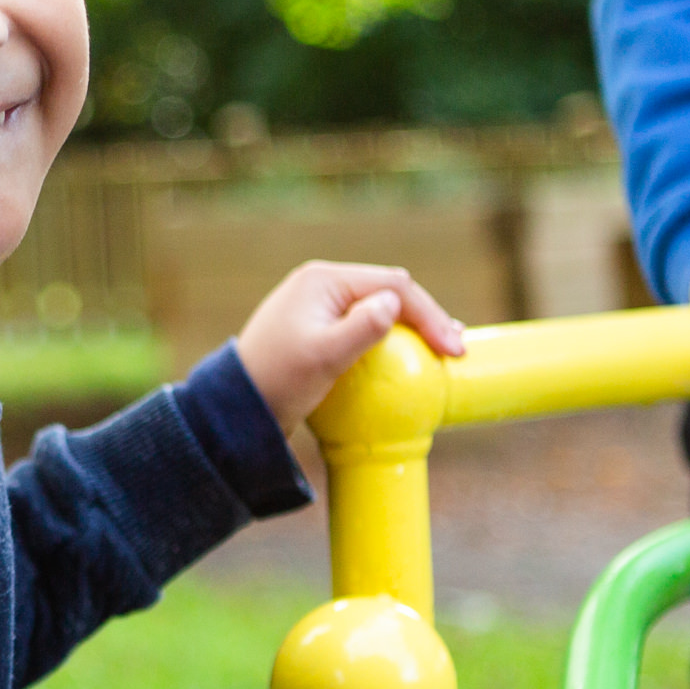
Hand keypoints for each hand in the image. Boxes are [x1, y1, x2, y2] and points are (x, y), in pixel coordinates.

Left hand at [233, 260, 468, 429]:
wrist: (234, 408)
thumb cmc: (277, 382)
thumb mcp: (323, 357)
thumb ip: (361, 329)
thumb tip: (393, 303)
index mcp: (323, 280)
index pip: (392, 286)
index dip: (429, 314)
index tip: (454, 349)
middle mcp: (321, 284)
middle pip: (389, 291)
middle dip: (425, 316)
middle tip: (455, 348)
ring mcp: (319, 306)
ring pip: (378, 308)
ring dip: (410, 327)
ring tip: (441, 350)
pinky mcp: (317, 329)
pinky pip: (362, 327)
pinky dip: (388, 340)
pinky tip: (406, 360)